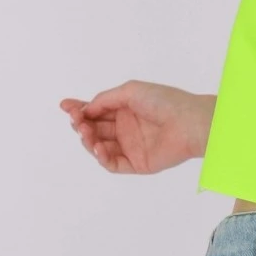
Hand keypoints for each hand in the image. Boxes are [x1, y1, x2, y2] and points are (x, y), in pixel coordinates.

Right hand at [59, 82, 213, 174]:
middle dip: (81, 124)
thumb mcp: (130, 91)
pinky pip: (113, 163)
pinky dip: (102, 157)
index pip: (96, 111)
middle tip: (77, 120)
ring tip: (86, 133)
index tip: (65, 106)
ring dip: (89, 140)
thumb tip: (85, 109)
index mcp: (125, 109)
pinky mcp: (137, 164)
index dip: (79, 109)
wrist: (190, 122)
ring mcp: (131, 146)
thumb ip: (105, 100)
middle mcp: (126, 128)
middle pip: (94, 129)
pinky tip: (99, 147)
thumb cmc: (165, 101)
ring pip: (100, 146)